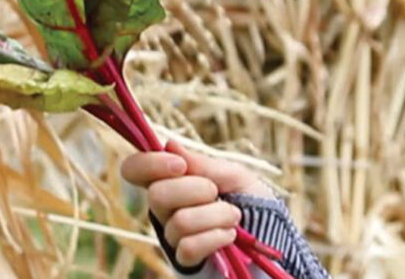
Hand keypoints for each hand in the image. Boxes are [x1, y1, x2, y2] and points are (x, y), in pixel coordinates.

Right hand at [121, 140, 274, 266]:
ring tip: (233, 216)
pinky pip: (188, 247)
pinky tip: (229, 236)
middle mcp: (164, 208)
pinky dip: (216, 237)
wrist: (270, 233)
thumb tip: (169, 144)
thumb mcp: (233, 174)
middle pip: (157, 195)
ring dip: (216, 215)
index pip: (134, 169)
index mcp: (170, 180)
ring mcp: (172, 235)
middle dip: (196, 189)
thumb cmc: (249, 199)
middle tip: (217, 192)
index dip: (150, 164)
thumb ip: (203, 164)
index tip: (180, 165)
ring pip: (180, 222)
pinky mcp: (185, 259)